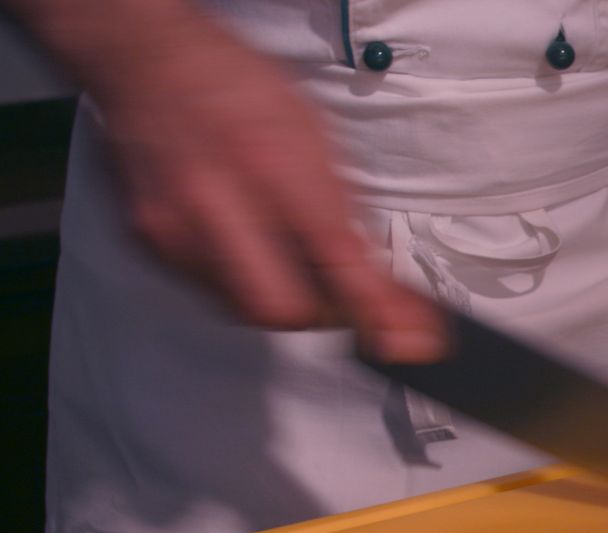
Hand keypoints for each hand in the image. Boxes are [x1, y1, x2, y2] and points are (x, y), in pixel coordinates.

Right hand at [82, 4, 440, 360]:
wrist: (148, 62)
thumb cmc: (240, 90)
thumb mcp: (315, 134)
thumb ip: (348, 211)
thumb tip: (382, 278)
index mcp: (271, 165)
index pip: (333, 260)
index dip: (373, 308)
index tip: (403, 340)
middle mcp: (216, 202)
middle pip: (282, 310)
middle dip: (322, 314)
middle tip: (340, 296)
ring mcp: (175, 229)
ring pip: (246, 310)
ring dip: (284, 299)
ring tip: (293, 261)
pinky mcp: (150, 244)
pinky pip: (211, 290)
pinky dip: (244, 282)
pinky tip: (251, 247)